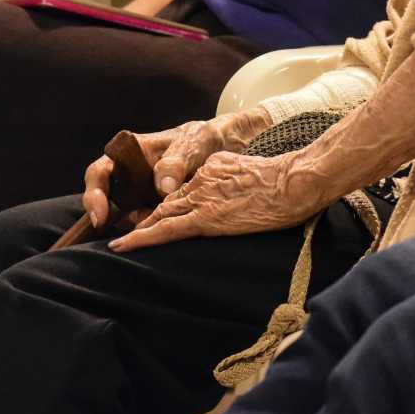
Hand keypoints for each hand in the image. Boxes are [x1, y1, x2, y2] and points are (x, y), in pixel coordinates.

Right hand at [80, 111, 270, 229]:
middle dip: (108, 220)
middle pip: (105, 200)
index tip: (102, 214)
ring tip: (150, 233)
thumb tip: (163, 186)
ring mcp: (141, 194)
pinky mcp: (155, 208)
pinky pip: (146, 223)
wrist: (222, 149)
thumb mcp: (191, 144)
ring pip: (125, 216)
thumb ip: (176, 161)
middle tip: (120, 239)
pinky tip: (162, 235)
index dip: (94, 194)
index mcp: (129, 154)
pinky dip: (150, 231)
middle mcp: (129, 175)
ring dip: (133, 227)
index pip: (99, 173)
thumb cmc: (201, 139)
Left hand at [110, 148, 327, 252]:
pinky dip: (142, 237)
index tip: (155, 216)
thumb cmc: (285, 182)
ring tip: (120, 243)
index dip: (167, 205)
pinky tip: (125, 245)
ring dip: (138, 230)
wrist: (293, 182)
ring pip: (161, 216)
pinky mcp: (206, 217)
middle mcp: (201, 179)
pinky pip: (167, 230)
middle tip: (126, 232)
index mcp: (213, 168)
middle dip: (145, 218)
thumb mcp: (252, 173)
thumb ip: (234, 182)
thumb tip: (231, 199)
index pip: (183, 190)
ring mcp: (201, 197)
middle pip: (167, 202)